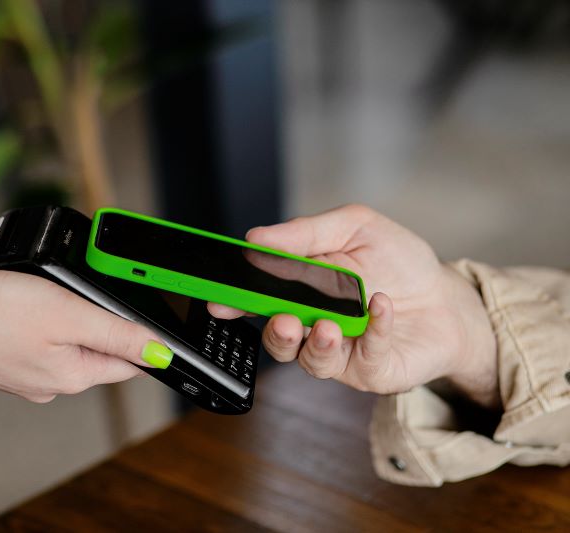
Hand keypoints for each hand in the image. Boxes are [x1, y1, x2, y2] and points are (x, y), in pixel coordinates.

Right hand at [0, 230, 162, 403]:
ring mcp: (26, 379)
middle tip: (80, 294)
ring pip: (66, 347)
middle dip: (98, 324)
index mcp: (75, 376)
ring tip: (46, 298)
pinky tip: (21, 310)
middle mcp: (53, 385)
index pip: (128, 363)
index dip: (140, 338)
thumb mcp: (68, 313)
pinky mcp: (5, 366)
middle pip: (97, 353)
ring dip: (66, 323)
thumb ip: (117, 334)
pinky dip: (37, 327)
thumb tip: (160, 354)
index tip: (138, 316)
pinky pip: (37, 345)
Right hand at [210, 204, 498, 407]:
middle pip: (278, 339)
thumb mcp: (354, 228)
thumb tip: (257, 237)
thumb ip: (306, 233)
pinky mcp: (371, 370)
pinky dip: (373, 330)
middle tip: (282, 320)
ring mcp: (339, 353)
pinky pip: (364, 358)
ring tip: (329, 326)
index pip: (259, 299)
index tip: (221, 301)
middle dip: (275, 332)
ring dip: (316, 344)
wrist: (448, 296)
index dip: (235, 301)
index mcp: (300, 292)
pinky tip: (382, 306)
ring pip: (310, 361)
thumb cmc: (398, 262)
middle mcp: (312, 326)